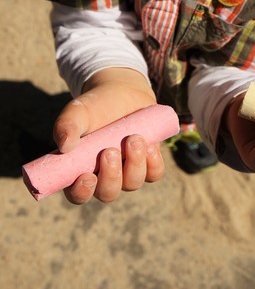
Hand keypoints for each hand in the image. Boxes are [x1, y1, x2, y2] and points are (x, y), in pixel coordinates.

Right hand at [53, 68, 163, 203]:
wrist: (122, 93)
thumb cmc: (94, 107)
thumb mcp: (78, 111)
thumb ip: (67, 125)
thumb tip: (65, 146)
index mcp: (80, 170)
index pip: (77, 194)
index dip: (82, 192)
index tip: (87, 176)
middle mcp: (104, 177)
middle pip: (108, 193)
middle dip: (111, 177)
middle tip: (110, 151)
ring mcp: (128, 172)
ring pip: (132, 183)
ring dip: (134, 164)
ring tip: (133, 138)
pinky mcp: (148, 164)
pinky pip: (154, 174)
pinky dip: (153, 163)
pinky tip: (150, 146)